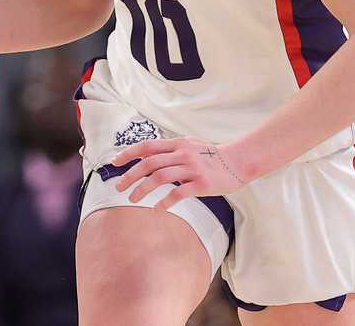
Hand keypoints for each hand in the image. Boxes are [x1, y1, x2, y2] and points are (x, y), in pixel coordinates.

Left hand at [110, 137, 248, 211]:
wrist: (239, 161)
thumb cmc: (211, 155)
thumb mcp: (189, 145)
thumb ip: (169, 149)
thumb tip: (145, 152)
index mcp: (177, 144)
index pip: (147, 146)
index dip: (129, 153)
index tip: (115, 163)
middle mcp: (183, 154)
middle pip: (149, 163)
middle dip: (130, 175)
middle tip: (119, 187)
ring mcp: (193, 168)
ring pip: (160, 177)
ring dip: (142, 189)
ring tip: (132, 199)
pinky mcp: (202, 184)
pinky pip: (178, 193)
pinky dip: (165, 202)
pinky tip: (156, 210)